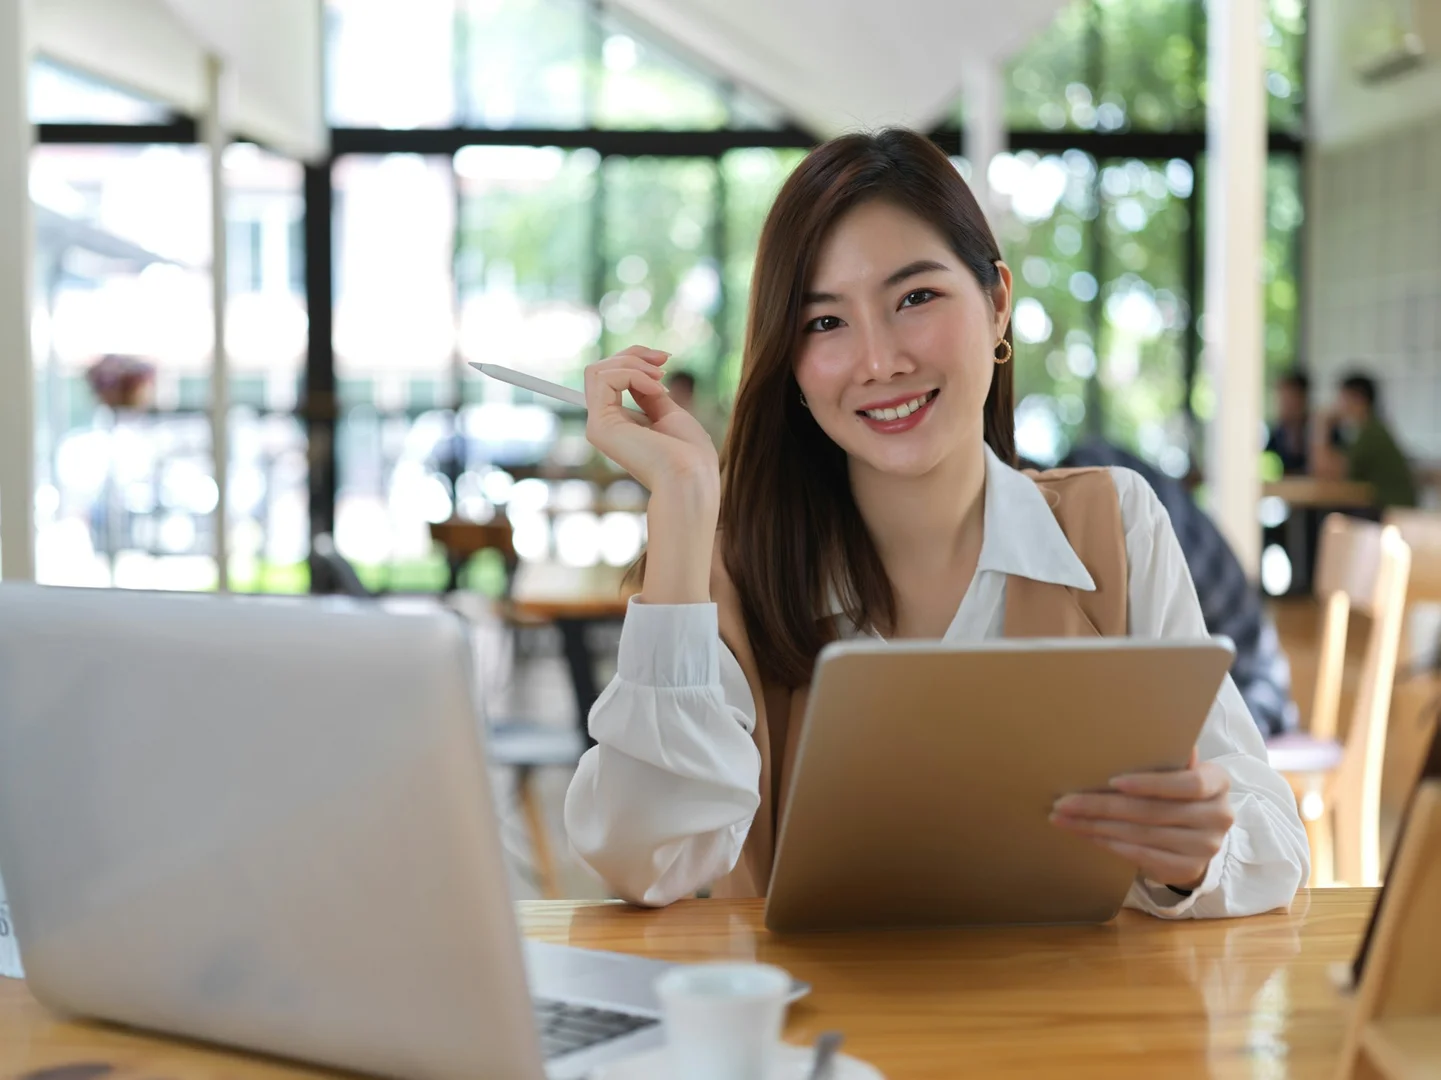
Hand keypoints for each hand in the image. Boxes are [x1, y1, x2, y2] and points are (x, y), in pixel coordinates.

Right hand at [583, 346, 718, 498]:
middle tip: (664, 361)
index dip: (633, 360)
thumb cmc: (689, 453)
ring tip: (661, 378)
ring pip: (598, 370)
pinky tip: (656, 389)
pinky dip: (633, 374)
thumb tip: (636, 370)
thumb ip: (648, 394)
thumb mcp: (669, 413)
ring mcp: (599, 426)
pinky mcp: (599, 426)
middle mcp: (605, 425)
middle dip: (634, 355)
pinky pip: (604, 379)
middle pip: (601, 370)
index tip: (665, 359)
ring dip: (633, 363)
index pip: (611, 379)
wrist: (691, 476)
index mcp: (621, 424)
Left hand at [1048, 749, 1233, 890]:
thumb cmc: (1178, 792)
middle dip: (1102, 805)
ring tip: (1064, 818)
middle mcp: (1219, 816)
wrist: (1197, 836)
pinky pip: (1143, 856)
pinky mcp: (1188, 869)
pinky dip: (1110, 844)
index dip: (1151, 783)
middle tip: (1064, 802)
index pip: (1188, 783)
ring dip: (1097, 826)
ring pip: (1142, 834)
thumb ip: (1167, 757)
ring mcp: (1206, 847)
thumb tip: (1149, 727)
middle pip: (1153, 811)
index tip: (1113, 781)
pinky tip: (1087, 835)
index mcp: (1218, 782)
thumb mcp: (1178, 771)